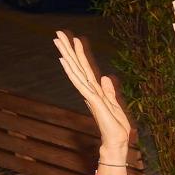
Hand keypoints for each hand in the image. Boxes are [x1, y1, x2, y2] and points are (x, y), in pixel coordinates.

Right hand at [53, 31, 131, 148]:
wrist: (117, 141)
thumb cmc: (116, 126)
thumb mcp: (114, 104)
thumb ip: (108, 91)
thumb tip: (103, 77)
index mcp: (95, 90)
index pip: (85, 68)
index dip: (79, 54)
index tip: (74, 39)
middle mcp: (89, 90)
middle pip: (77, 66)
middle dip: (68, 49)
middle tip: (58, 33)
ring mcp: (89, 94)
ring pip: (76, 71)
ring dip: (67, 55)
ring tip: (58, 41)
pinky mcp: (92, 100)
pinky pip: (80, 83)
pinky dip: (72, 72)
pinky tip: (64, 61)